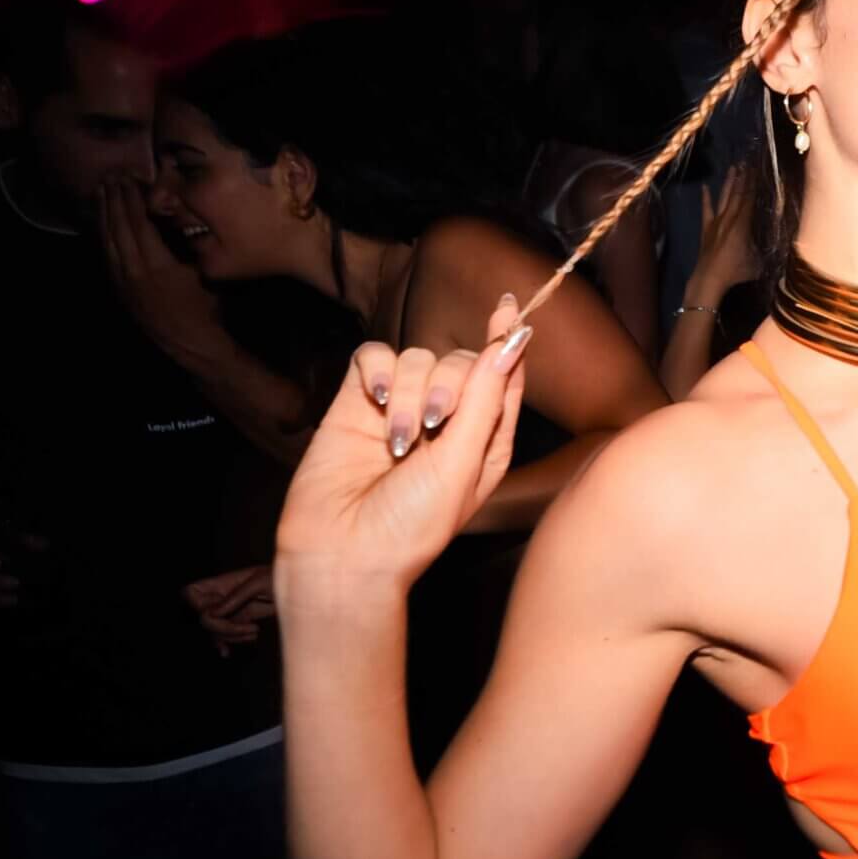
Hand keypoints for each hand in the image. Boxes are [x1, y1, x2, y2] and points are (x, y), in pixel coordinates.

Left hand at [99, 179, 227, 359]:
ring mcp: (123, 280)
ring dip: (104, 214)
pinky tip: (103, 224)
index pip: (138, 222)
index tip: (129, 178)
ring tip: (101, 193)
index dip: (131, 199)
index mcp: (157, 263)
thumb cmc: (205, 307)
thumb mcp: (203, 272)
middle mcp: (134, 269)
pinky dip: (103, 235)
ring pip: (108, 240)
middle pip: (119, 227)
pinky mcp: (120, 289)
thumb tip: (181, 221)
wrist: (190, 343)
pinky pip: (107, 255)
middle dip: (114, 201)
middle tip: (111, 177)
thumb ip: (188, 247)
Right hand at [185, 563, 275, 655]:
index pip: (190, 593)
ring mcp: (231, 609)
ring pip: (214, 629)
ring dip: (231, 637)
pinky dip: (226, 642)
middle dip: (222, 628)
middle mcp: (223, 596)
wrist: (303, 588)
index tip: (216, 613)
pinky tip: (226, 652)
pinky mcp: (241, 619)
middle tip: (250, 628)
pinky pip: (224, 634)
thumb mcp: (261, 582)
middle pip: (203, 617)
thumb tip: (210, 613)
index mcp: (223, 582)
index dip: (197, 607)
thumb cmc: (283, 577)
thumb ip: (236, 596)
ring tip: (254, 633)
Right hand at [275, 296, 530, 594]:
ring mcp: (401, 408)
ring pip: (416, 358)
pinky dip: (377, 372)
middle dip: (448, 385)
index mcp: (486, 437)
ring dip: (409, 395)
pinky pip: (372, 357)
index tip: (508, 305)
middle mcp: (447, 419)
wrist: (342, 553)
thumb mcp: (464, 461)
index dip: (507, 339)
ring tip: (396, 444)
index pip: (503, 373)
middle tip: (433, 428)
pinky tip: (374, 402)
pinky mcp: (357, 403)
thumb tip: (515, 338)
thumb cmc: (413, 523)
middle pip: (459, 360)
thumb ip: (486, 397)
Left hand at [686, 166, 759, 301]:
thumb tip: (787, 246)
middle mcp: (730, 218)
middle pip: (739, 193)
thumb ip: (771, 251)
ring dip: (730, 182)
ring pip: (724, 197)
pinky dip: (706, 197)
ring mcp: (717, 221)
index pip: (752, 198)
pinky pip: (706, 209)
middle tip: (750, 162)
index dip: (757, 183)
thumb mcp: (759, 262)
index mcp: (743, 223)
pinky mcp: (707, 228)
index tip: (762, 170)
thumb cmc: (736, 272)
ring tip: (735, 167)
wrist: (708, 279)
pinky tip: (705, 187)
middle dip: (745, 177)